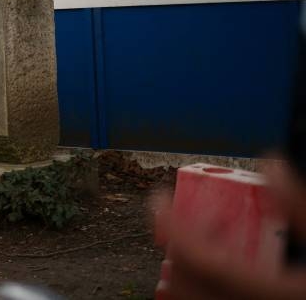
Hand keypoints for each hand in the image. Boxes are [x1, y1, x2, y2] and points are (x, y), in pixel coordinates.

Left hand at [153, 161, 305, 298]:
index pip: (205, 262)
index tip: (159, 200)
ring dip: (187, 272)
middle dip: (176, 249)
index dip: (174, 228)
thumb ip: (302, 207)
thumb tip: (272, 164)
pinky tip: (220, 270)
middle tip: (182, 218)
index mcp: (277, 296)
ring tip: (204, 241)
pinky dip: (202, 289)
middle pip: (189, 288)